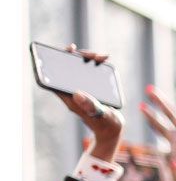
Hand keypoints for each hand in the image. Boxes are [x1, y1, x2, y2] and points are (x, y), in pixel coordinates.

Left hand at [55, 47, 122, 164]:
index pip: (57, 76)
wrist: (113, 130)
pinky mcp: (90, 88)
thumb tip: (76, 94)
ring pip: (80, 68)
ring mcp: (82, 89)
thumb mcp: (101, 115)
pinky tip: (104, 61)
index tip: (69, 50)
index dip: (59, 60)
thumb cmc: (107, 125)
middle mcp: (73, 91)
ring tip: (102, 57)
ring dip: (89, 59)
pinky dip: (96, 65)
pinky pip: (89, 72)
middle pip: (69, 67)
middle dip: (80, 57)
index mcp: (70, 98)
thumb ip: (90, 105)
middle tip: (93, 55)